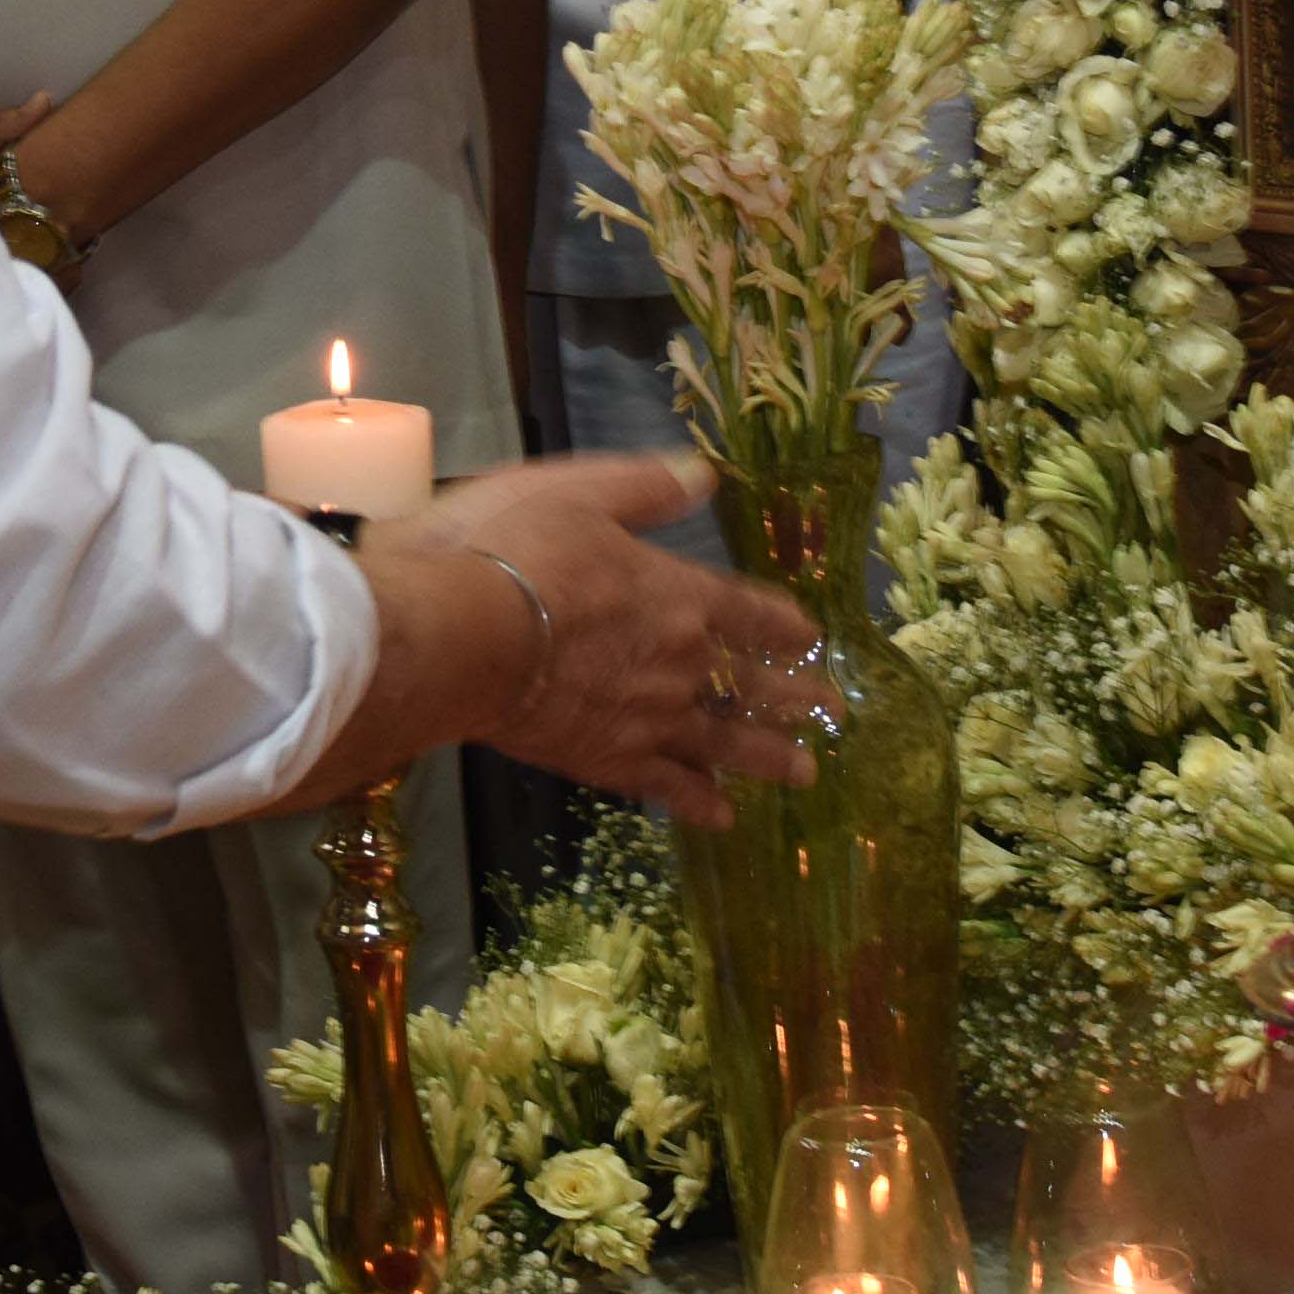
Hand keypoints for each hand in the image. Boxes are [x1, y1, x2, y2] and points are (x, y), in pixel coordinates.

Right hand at [389, 454, 833, 830]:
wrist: (460, 637)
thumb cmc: (515, 550)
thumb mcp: (581, 492)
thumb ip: (646, 488)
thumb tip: (705, 475)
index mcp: (681, 597)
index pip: (751, 615)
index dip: (785, 625)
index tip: (813, 638)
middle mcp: (680, 666)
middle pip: (753, 687)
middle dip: (796, 700)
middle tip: (834, 715)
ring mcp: (647, 720)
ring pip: (724, 745)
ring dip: (767, 758)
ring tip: (803, 774)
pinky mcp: (606, 761)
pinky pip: (666, 788)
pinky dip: (697, 803)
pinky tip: (719, 817)